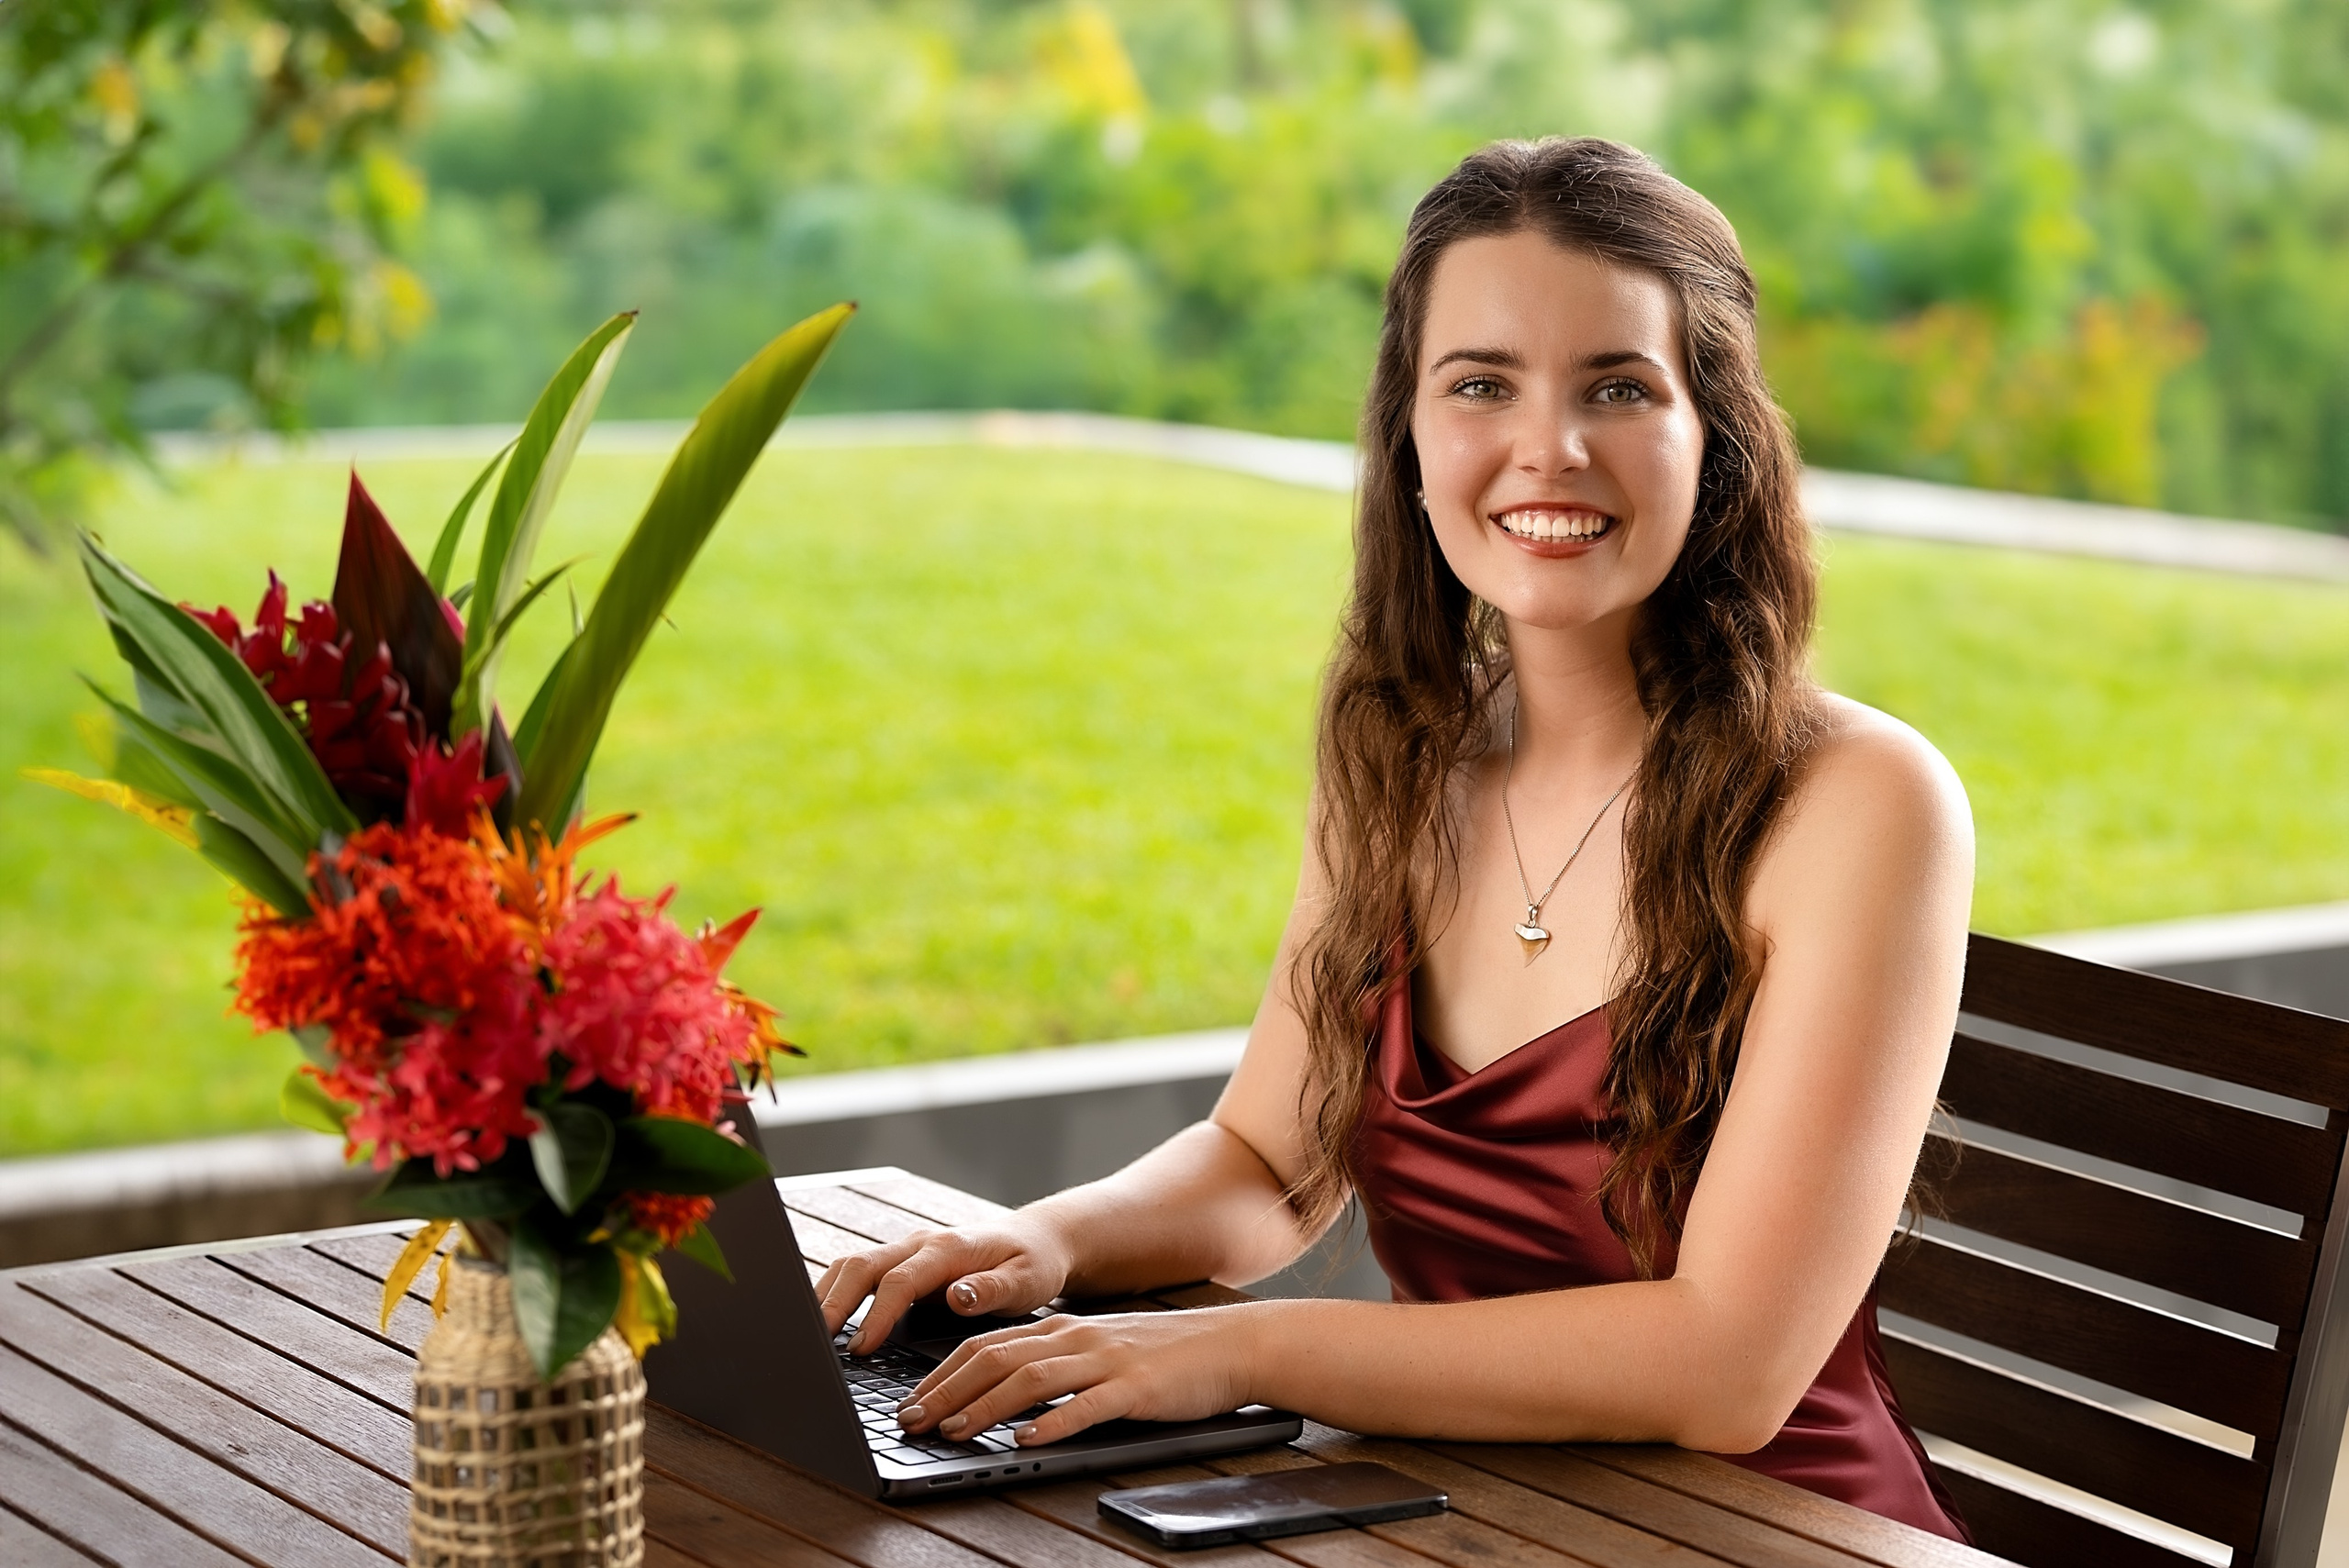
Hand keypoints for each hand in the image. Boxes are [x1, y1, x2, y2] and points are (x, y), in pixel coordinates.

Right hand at [814, 1219, 1074, 1351]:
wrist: (1038, 1240)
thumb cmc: (1033, 1263)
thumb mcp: (1026, 1280)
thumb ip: (991, 1290)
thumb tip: (956, 1297)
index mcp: (948, 1249)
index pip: (901, 1280)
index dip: (877, 1314)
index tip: (860, 1348)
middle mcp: (920, 1244)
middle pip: (861, 1266)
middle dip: (832, 1301)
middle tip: (811, 1341)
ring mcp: (908, 1251)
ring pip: (852, 1265)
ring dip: (826, 1294)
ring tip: (806, 1333)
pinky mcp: (902, 1263)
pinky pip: (859, 1272)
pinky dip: (835, 1291)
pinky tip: (821, 1319)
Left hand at [896, 1305, 1264, 1446]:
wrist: (1231, 1344)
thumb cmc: (1166, 1355)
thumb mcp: (1101, 1351)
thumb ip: (1058, 1365)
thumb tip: (1008, 1396)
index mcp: (1063, 1329)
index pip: (986, 1344)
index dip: (941, 1373)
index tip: (910, 1402)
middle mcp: (1076, 1338)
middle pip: (996, 1358)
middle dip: (946, 1390)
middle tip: (911, 1421)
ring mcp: (1105, 1360)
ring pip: (1031, 1377)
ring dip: (986, 1406)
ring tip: (954, 1431)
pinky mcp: (1135, 1387)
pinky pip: (1087, 1404)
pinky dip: (1052, 1422)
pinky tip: (1028, 1439)